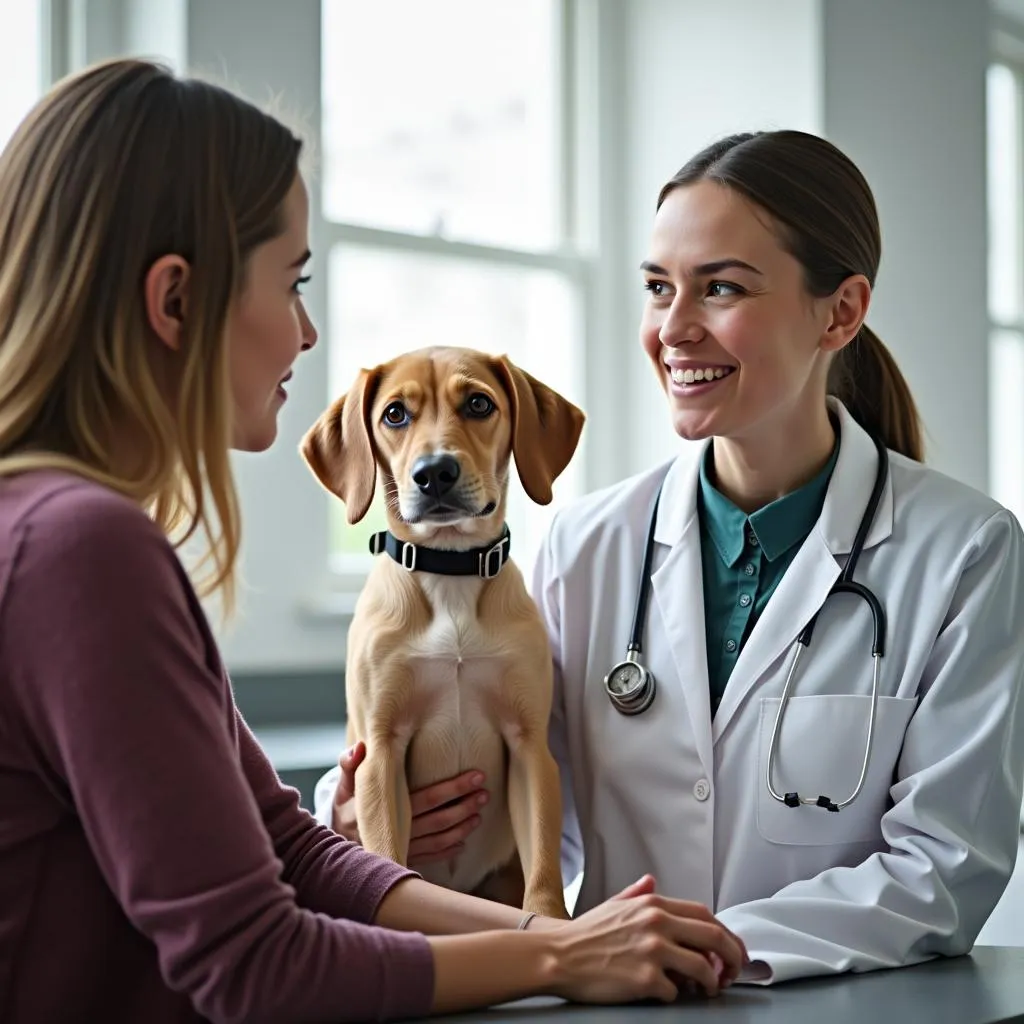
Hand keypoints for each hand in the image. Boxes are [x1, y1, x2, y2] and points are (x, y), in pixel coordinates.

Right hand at [331, 742, 486, 866]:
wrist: (332, 844)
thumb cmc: (344, 805)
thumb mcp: (344, 785)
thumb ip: (350, 764)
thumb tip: (360, 746)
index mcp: (378, 812)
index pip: (422, 798)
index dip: (451, 788)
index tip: (476, 774)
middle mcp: (390, 834)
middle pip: (436, 821)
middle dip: (463, 806)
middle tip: (485, 793)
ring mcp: (397, 851)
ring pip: (437, 840)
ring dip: (462, 827)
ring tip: (480, 812)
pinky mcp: (401, 861)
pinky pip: (430, 857)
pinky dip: (448, 849)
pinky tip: (463, 840)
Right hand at [548, 878, 747, 1003]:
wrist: (558, 955)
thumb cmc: (585, 934)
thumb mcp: (613, 903)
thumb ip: (637, 893)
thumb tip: (651, 881)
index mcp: (652, 904)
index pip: (704, 914)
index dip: (725, 933)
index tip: (731, 948)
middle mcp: (657, 923)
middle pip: (714, 937)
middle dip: (732, 957)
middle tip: (734, 972)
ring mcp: (652, 951)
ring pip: (702, 968)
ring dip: (710, 983)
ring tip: (707, 990)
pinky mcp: (645, 979)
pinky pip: (675, 992)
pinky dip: (675, 996)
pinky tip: (665, 994)